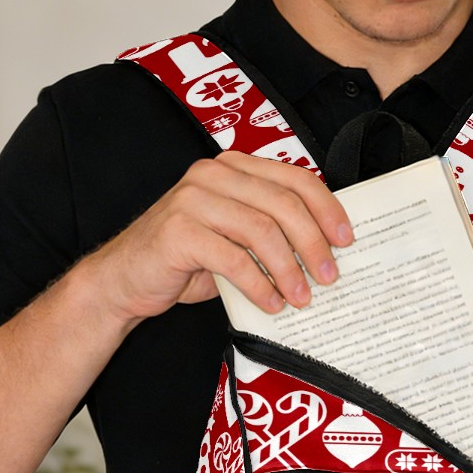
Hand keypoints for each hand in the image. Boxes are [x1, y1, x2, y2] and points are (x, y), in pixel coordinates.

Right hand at [83, 151, 352, 323]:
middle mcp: (213, 175)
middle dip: (313, 244)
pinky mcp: (178, 231)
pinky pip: (233, 259)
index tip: (346, 240)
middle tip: (329, 276)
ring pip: (261, 231)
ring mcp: (193, 200)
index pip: (293, 179)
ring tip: (302, 297)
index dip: (326, 209)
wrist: (125, 280)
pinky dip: (259, 286)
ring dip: (289, 270)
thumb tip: (324, 252)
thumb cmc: (186, 260)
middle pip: (283, 204)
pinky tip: (271, 305)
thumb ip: (269, 232)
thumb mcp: (234, 238)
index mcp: (233, 168)